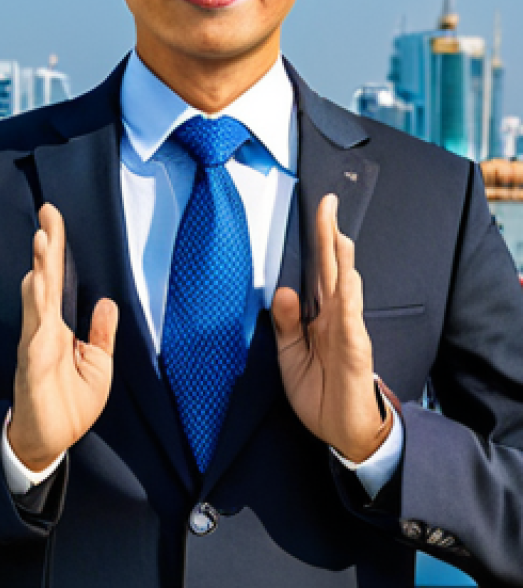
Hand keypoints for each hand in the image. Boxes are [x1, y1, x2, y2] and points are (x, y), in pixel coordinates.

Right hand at [7, 203, 118, 471]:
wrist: (50, 443)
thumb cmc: (69, 406)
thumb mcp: (98, 366)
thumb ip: (100, 334)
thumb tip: (106, 302)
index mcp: (58, 327)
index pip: (58, 279)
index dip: (56, 248)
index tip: (52, 217)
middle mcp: (44, 329)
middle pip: (45, 280)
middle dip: (47, 247)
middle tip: (47, 215)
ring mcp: (36, 345)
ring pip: (37, 300)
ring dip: (39, 271)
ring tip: (42, 244)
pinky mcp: (33, 365)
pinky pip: (34, 332)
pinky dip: (35, 308)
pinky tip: (35, 286)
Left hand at [271, 193, 389, 462]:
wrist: (343, 434)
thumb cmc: (319, 391)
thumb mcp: (290, 354)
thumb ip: (286, 322)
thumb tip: (283, 290)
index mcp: (319, 315)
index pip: (318, 270)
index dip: (317, 241)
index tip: (316, 210)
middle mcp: (335, 317)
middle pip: (333, 269)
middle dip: (330, 236)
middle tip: (327, 204)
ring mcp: (347, 333)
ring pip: (345, 289)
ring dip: (342, 262)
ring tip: (337, 234)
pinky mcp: (355, 354)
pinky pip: (351, 324)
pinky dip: (349, 302)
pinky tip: (348, 282)